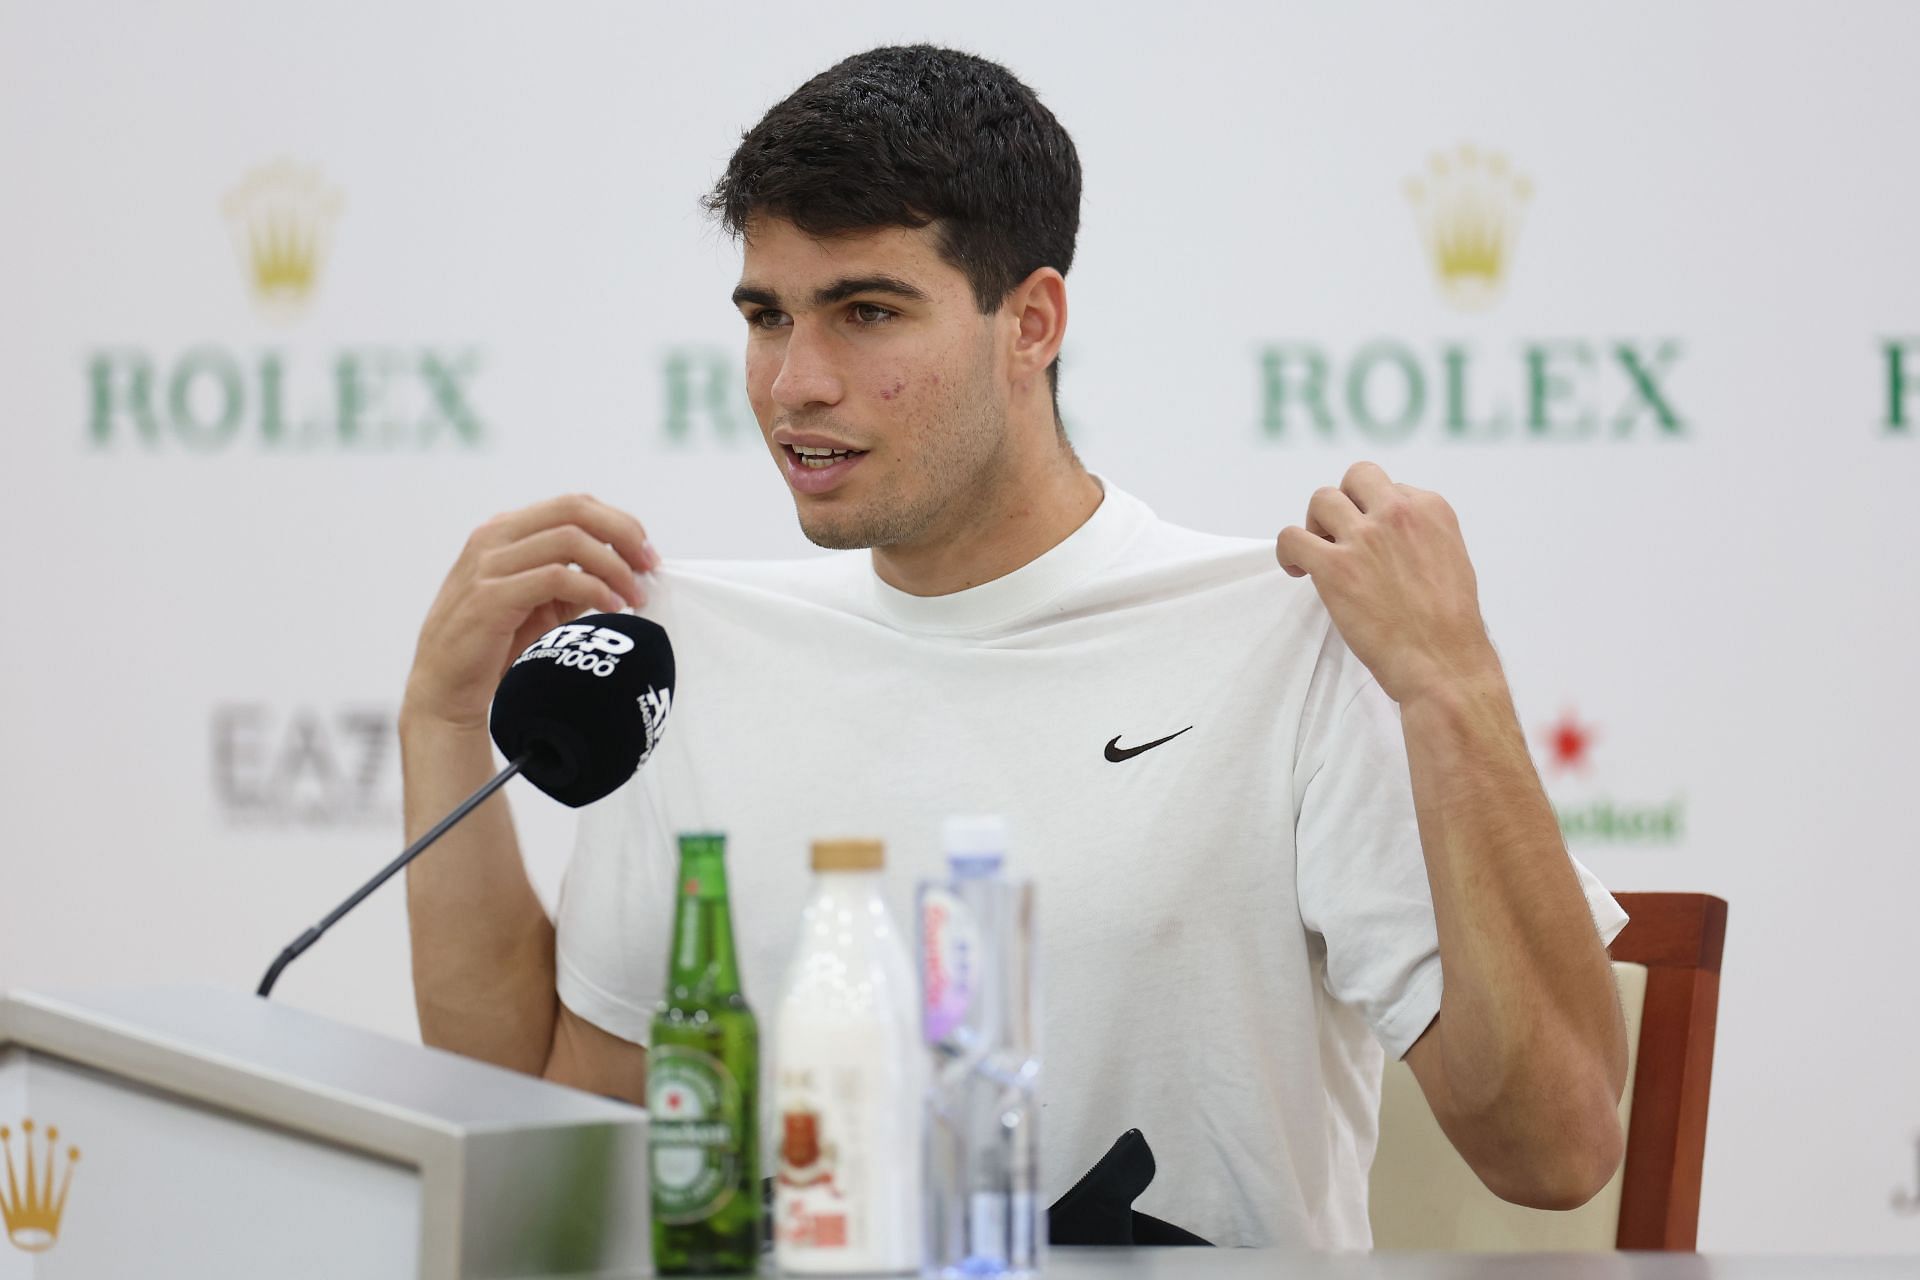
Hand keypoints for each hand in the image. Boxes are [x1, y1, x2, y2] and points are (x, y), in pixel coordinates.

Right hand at [403, 494, 657, 733]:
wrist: (445, 689)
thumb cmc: (495, 645)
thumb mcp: (541, 602)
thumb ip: (575, 578)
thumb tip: (629, 567)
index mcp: (505, 531)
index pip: (574, 505)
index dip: (619, 523)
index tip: (648, 554)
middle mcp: (493, 538)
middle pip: (574, 510)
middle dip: (623, 534)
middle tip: (651, 567)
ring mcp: (487, 565)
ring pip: (569, 540)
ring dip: (614, 566)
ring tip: (636, 596)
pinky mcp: (489, 597)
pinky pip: (555, 577)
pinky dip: (594, 588)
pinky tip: (613, 608)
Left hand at [1276, 462, 1500, 706]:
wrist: (1442, 661)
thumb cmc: (1448, 623)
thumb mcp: (1450, 558)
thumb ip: (1420, 534)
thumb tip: (1390, 533)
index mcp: (1430, 508)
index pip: (1389, 487)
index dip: (1375, 513)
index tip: (1373, 540)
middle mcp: (1397, 512)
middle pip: (1356, 478)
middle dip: (1345, 502)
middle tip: (1340, 536)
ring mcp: (1364, 537)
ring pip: (1321, 499)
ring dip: (1316, 524)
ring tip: (1319, 554)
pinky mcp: (1334, 566)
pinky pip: (1291, 537)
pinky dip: (1287, 550)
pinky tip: (1297, 571)